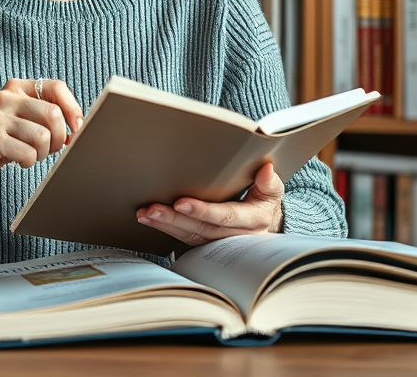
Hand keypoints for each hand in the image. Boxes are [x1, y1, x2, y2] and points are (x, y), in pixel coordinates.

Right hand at [0, 78, 82, 196]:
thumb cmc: (4, 137)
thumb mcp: (24, 117)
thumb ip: (47, 114)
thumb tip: (79, 126)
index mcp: (17, 87)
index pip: (57, 87)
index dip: (73, 109)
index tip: (76, 128)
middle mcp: (6, 97)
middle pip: (53, 114)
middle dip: (59, 138)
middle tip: (50, 148)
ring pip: (42, 136)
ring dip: (42, 153)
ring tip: (31, 154)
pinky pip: (28, 153)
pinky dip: (29, 161)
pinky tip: (19, 159)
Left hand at [135, 162, 284, 246]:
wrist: (265, 226)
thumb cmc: (264, 202)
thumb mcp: (271, 191)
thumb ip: (269, 181)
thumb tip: (266, 170)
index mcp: (254, 221)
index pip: (225, 216)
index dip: (203, 211)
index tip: (181, 203)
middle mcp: (236, 237)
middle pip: (201, 229)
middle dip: (174, 220)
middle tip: (151, 209)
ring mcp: (219, 244)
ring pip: (189, 236)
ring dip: (165, 225)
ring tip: (144, 214)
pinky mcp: (206, 245)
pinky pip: (184, 239)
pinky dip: (166, 229)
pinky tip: (149, 220)